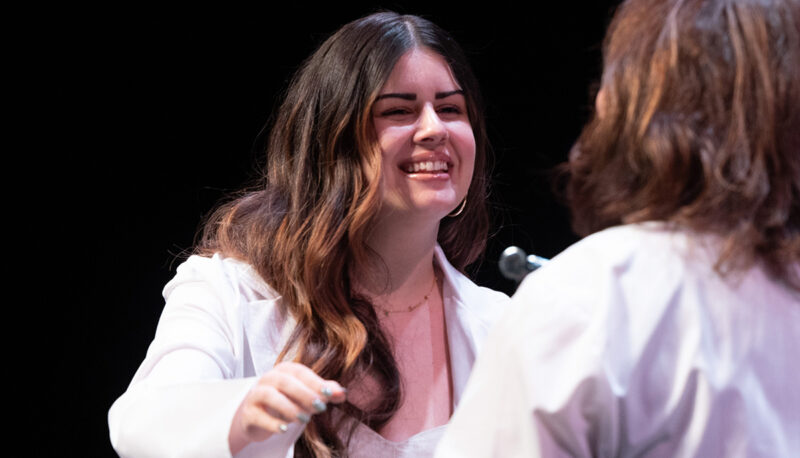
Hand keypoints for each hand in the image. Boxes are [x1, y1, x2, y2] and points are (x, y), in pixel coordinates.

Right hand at [228, 362, 346, 453]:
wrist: (256, 417)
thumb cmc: (284, 402)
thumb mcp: (305, 395)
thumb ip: (324, 392)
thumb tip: (342, 393)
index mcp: (283, 370)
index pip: (300, 372)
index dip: (315, 382)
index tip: (330, 394)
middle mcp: (268, 379)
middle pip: (285, 381)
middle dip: (304, 394)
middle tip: (320, 407)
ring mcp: (255, 395)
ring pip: (269, 395)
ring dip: (288, 407)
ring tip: (303, 419)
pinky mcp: (248, 414)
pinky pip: (258, 416)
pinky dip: (272, 423)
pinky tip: (284, 429)